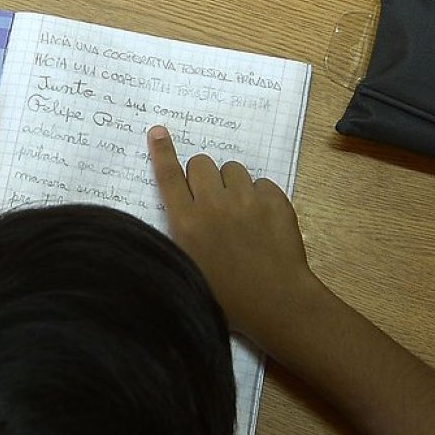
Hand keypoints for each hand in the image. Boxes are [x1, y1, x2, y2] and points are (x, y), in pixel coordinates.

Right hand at [147, 125, 322, 345]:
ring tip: (240, 212)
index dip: (162, 152)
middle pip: (201, 164)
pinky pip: (262, 183)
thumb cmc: (227, 297)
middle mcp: (213, 204)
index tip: (158, 132)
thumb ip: (183, 235)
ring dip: (232, 184)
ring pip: (233, 169)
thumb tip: (185, 211)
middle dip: (204, 176)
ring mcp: (246, 199)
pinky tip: (263, 222)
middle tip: (212, 199)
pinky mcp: (275, 200)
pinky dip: (260, 197)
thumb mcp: (189, 268)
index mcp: (186, 223)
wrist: (275, 302)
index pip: (168, 177)